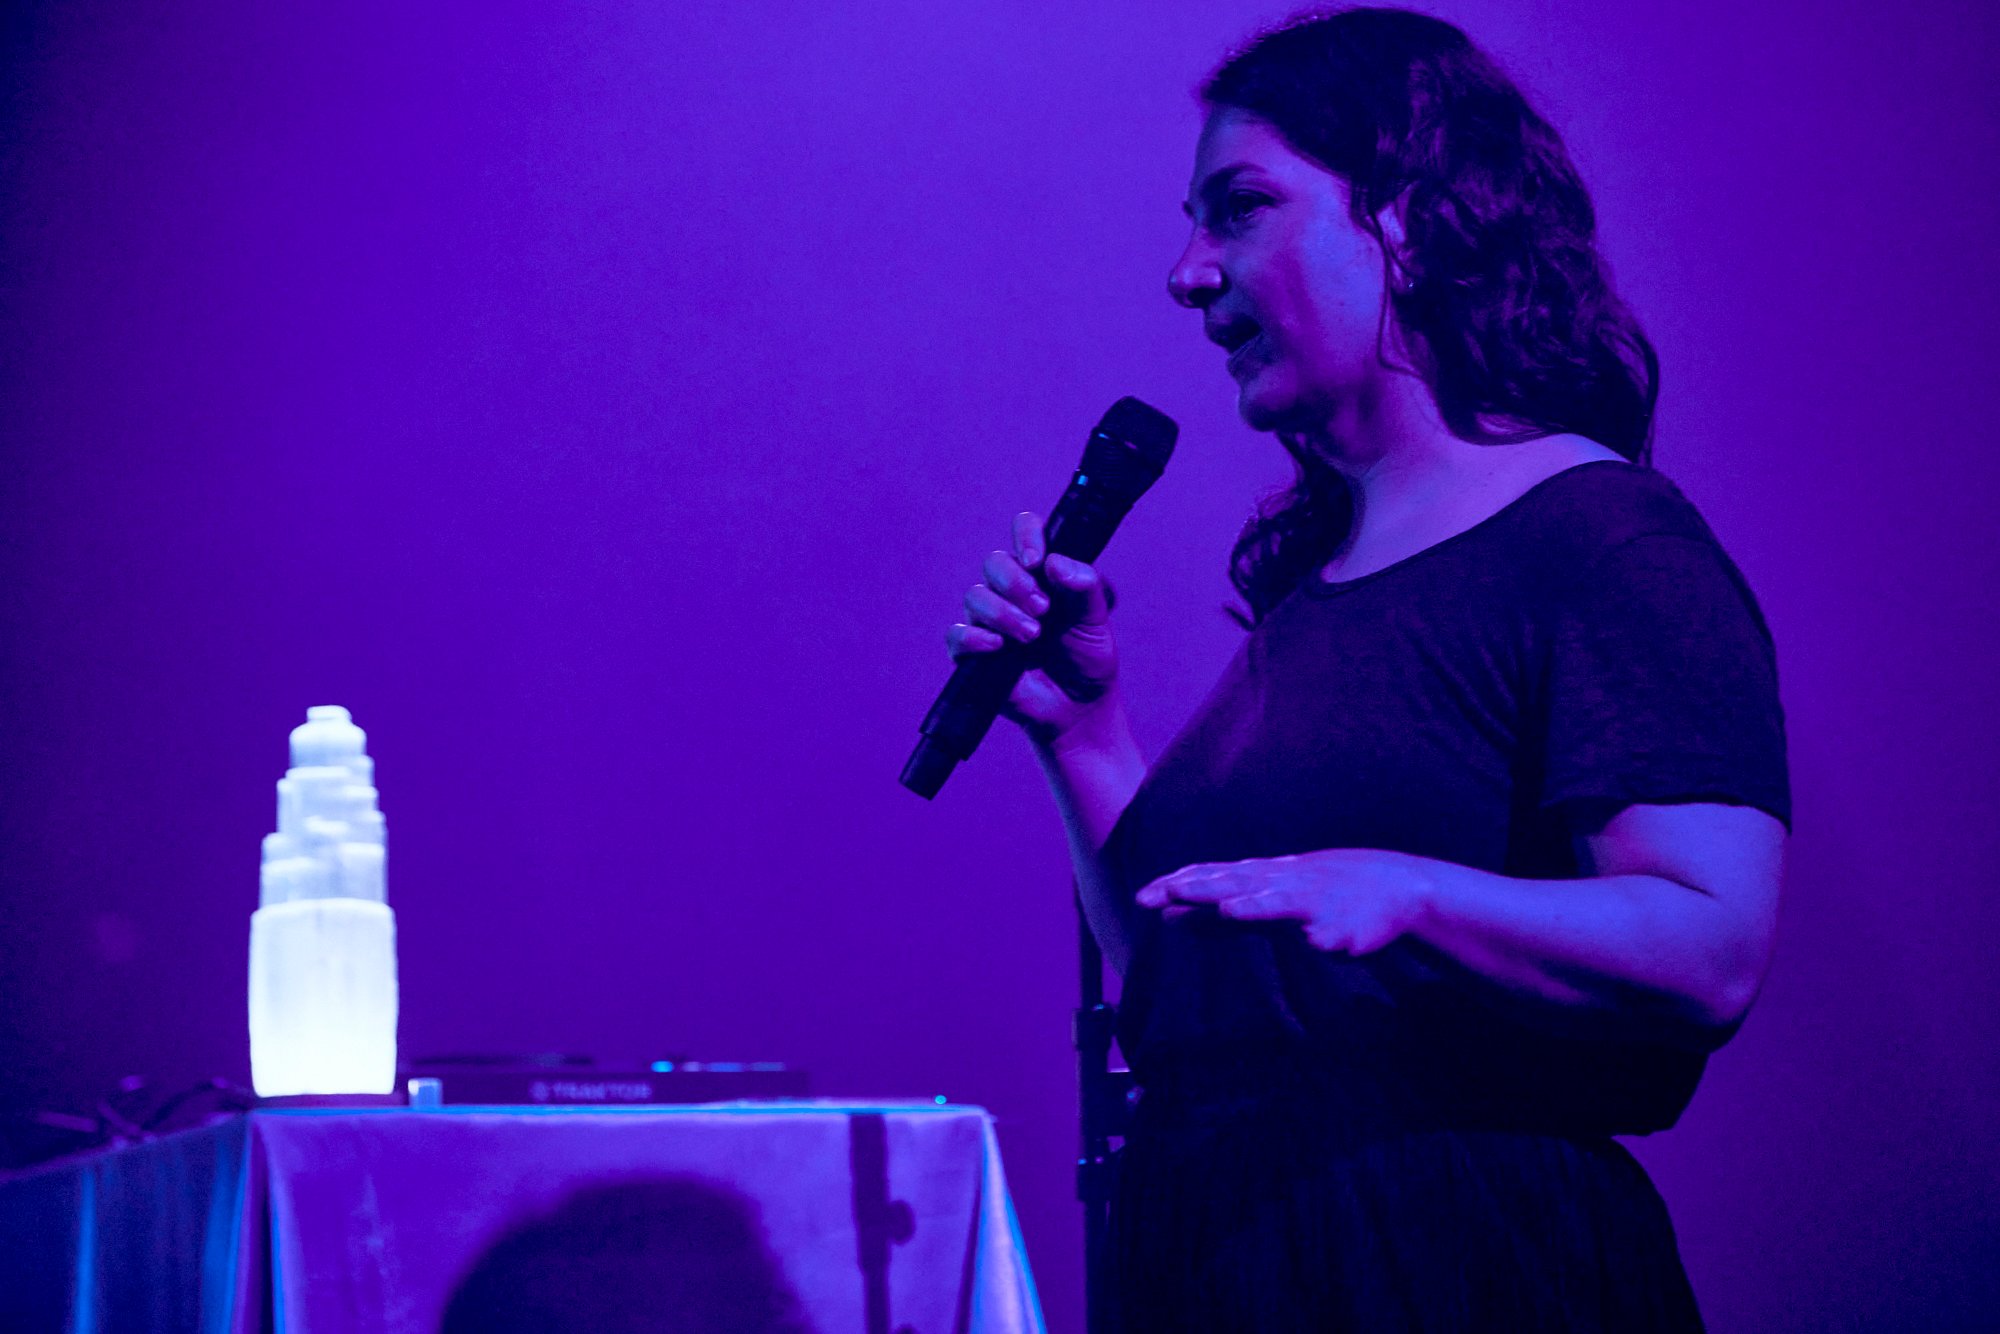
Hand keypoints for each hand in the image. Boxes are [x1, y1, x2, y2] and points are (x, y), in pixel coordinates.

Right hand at [945, 511, 1118, 744]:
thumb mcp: (1096, 619)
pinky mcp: (974, 654)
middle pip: (994, 562)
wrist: (1080, 707)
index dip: (1026, 535)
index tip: (1036, 559)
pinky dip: (974, 637)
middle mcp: (1011, 591)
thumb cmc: (1087, 658)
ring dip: (1003, 612)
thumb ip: (1084, 586)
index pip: (1024, 532)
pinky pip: (957, 634)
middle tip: (1043, 609)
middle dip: (1015, 582)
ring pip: (974, 596)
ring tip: (1032, 635)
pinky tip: (998, 647)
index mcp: (1041, 574)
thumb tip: (1054, 563)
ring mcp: (990, 622)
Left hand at [1134, 849, 1433, 954]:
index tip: (1142, 895)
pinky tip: (1311, 941)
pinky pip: (1330, 934)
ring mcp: (1316, 902)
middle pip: (1236, 883)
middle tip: (1161, 896)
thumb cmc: (1324, 893)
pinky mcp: (1345, 928)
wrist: (1398, 888)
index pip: (1214, 876)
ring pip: (1280, 902)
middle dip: (1199, 890)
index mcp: (1265, 877)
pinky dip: (1318, 934)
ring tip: (1227, 909)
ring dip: (1255, 905)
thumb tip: (1168, 916)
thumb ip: (1221, 910)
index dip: (1179, 884)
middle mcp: (1286, 882)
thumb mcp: (1267, 897)